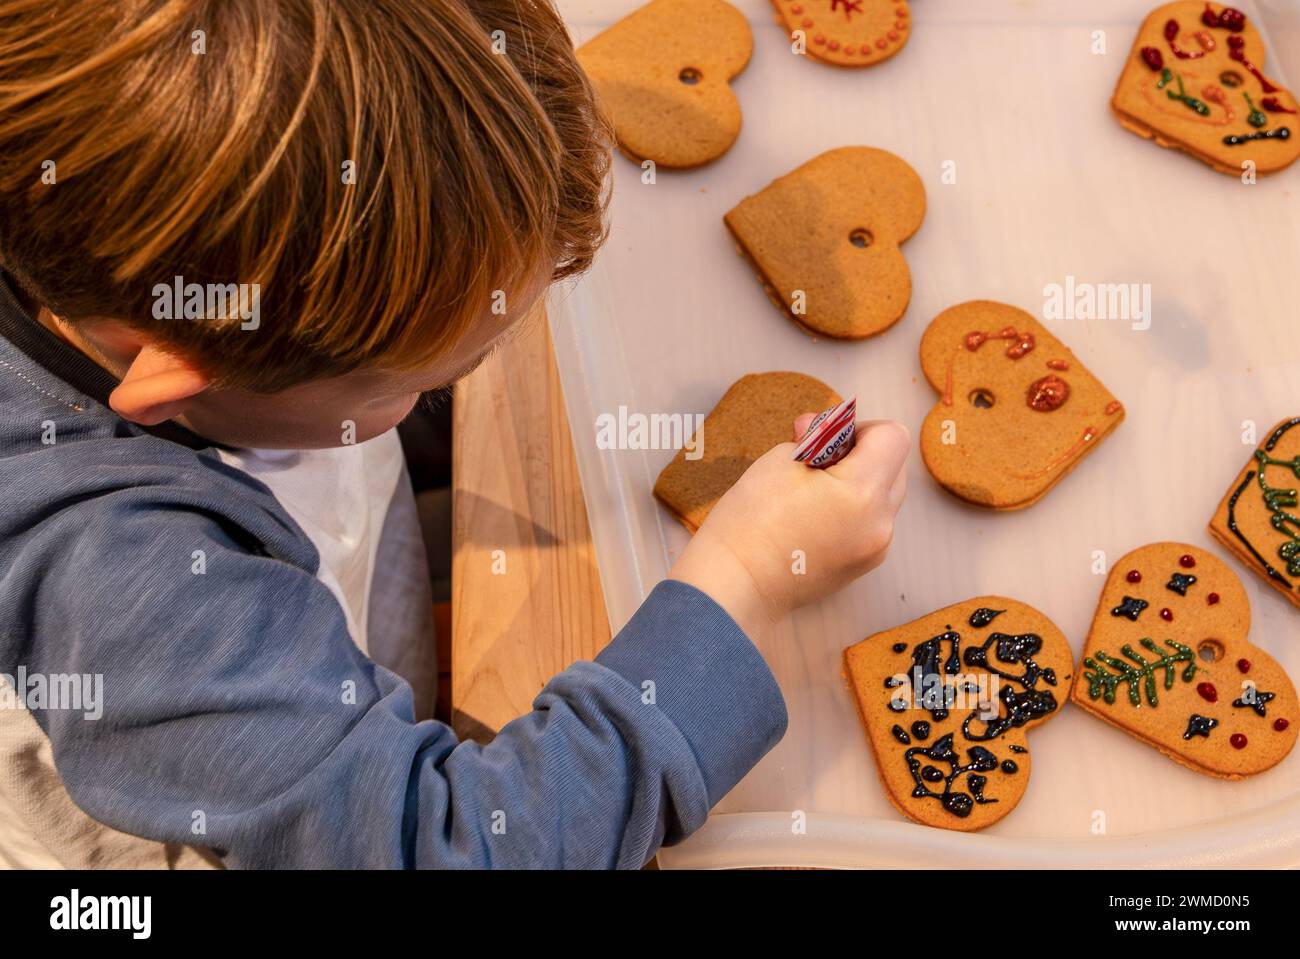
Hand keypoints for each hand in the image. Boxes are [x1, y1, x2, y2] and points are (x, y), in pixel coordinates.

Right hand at [669, 416, 909, 639]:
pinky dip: (853, 509)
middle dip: (860, 452)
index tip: (828, 439)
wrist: (735, 583)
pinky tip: (815, 515)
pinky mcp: (863, 564)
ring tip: (812, 489)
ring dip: (858, 481)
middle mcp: (881, 523)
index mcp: (863, 492)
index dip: (860, 427)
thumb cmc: (750, 522)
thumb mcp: (780, 460)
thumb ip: (817, 439)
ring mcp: (875, 549)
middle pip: (895, 465)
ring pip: (885, 495)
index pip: (893, 436)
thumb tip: (830, 433)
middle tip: (815, 458)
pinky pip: (872, 522)